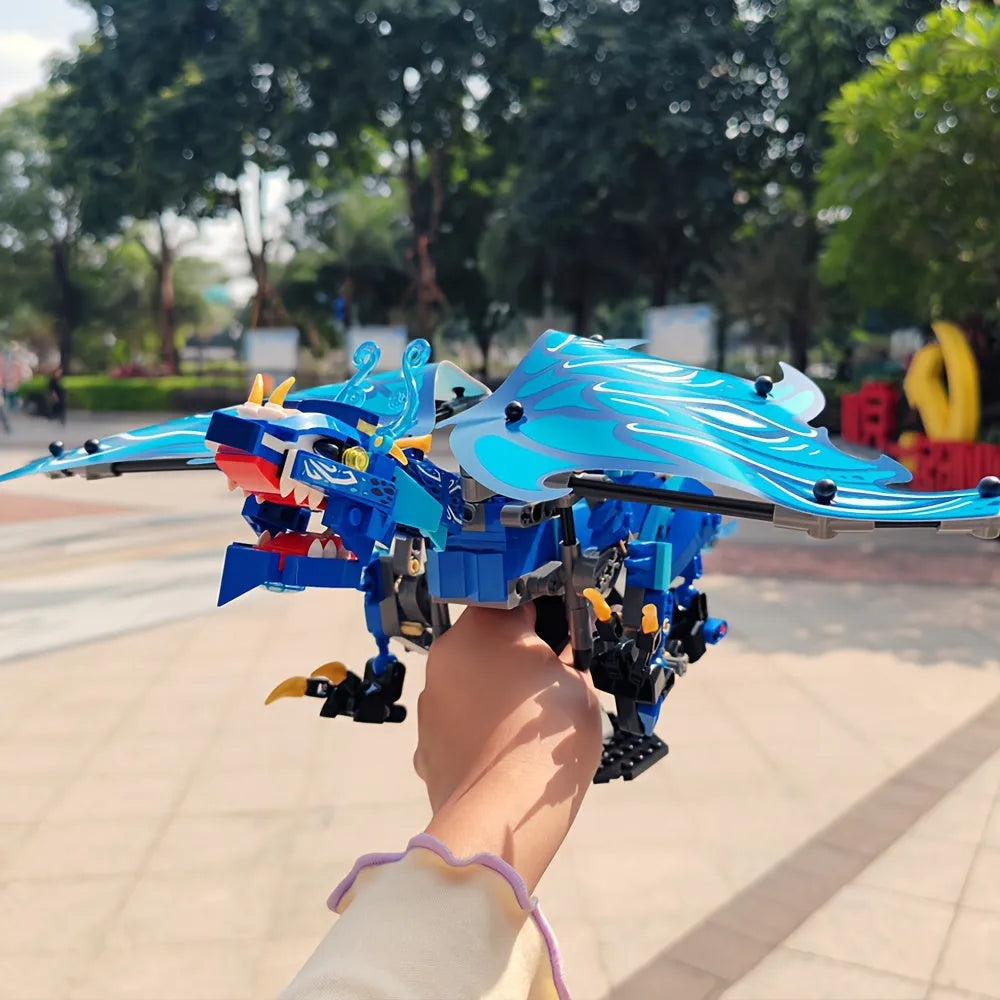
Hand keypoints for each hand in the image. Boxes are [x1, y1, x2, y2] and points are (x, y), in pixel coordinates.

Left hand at [414, 603, 602, 891]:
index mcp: (484, 628)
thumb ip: (565, 657)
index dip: (546, 618)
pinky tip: (503, 753)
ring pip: (470, 684)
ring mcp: (430, 700)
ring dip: (494, 695)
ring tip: (527, 729)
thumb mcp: (578, 682)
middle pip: (489, 643)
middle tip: (550, 688)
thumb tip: (562, 653)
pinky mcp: (425, 742)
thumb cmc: (547, 741)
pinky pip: (457, 726)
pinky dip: (477, 733)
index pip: (517, 601)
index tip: (562, 639)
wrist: (505, 812)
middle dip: (517, 660)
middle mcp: (447, 655)